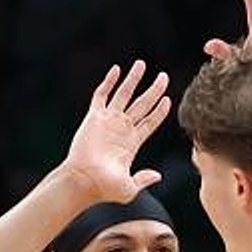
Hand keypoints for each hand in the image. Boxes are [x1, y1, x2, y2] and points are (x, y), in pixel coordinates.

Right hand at [59, 60, 169, 204]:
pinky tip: (116, 70)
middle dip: (153, 90)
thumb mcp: (130, 187)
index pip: (150, 121)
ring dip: (133, 80)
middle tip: (163, 76)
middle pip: (142, 104)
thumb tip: (158, 175)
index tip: (168, 99)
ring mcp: (108, 121)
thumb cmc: (105, 188)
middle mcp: (122, 129)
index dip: (160, 111)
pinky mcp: (94, 118)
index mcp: (133, 142)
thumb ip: (144, 179)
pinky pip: (101, 96)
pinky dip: (109, 82)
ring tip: (142, 64)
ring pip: (124, 95)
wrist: (83, 181)